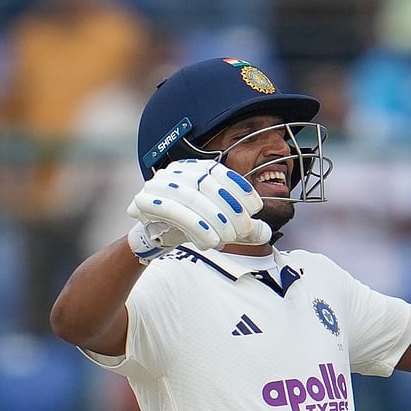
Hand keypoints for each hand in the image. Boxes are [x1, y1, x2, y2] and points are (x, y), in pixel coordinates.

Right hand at [127, 159, 267, 259]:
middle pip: (208, 186)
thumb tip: (266, 233)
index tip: (256, 208)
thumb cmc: (195, 224)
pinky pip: (171, 210)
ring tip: (226, 239)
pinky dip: (194, 226)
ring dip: (213, 219)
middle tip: (242, 231)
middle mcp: (177, 170)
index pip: (221, 173)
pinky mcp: (144, 199)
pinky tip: (209, 242)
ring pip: (191, 197)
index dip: (241, 189)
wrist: (158, 234)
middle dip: (230, 210)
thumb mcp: (222, 223)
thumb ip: (242, 225)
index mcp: (197, 168)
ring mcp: (158, 182)